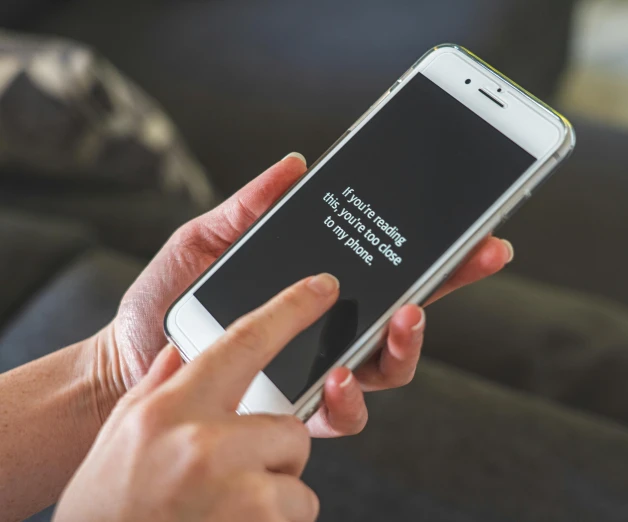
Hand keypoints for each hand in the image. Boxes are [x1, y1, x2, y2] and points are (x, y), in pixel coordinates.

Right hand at [56, 275, 339, 521]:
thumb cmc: (109, 509)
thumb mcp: (123, 437)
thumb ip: (159, 388)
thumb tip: (181, 349)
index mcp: (170, 410)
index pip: (244, 341)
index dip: (291, 310)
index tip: (323, 288)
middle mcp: (204, 443)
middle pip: (291, 429)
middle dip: (274, 457)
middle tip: (229, 484)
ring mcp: (234, 488)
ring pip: (298, 478)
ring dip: (273, 499)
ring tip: (223, 514)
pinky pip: (299, 513)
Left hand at [98, 153, 513, 436]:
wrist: (128, 359)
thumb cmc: (171, 298)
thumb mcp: (209, 239)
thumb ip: (251, 206)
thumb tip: (294, 165)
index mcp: (323, 288)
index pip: (394, 269)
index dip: (443, 257)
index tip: (482, 236)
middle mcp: (334, 332)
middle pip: (407, 320)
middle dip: (442, 295)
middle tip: (447, 273)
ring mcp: (320, 373)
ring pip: (387, 371)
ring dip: (403, 349)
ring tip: (396, 322)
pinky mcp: (297, 411)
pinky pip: (341, 414)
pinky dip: (348, 398)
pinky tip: (336, 376)